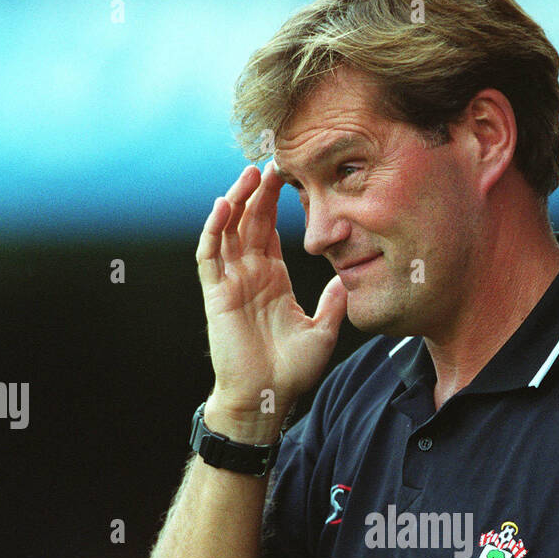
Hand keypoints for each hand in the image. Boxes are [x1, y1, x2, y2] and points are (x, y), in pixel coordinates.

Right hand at [195, 162, 347, 428]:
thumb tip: (348, 279)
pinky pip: (210, 254)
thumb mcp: (322, 332)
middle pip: (250, 220)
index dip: (277, 201)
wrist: (265, 398)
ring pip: (229, 230)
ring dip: (237, 199)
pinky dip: (215, 228)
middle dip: (258, 190)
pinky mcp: (216, 293)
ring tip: (250, 172)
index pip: (271, 230)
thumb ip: (333, 304)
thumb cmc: (290, 371)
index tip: (290, 174)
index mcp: (273, 279)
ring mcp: (231, 282)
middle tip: (272, 159)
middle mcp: (250, 275)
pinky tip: (226, 205)